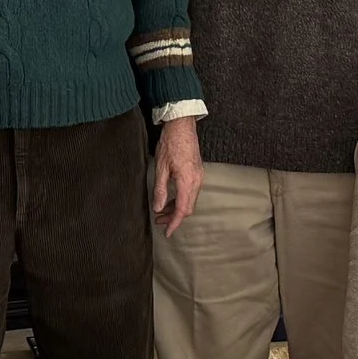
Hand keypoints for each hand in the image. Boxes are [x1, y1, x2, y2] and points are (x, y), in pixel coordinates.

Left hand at [153, 116, 203, 236]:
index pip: (183, 210)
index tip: (167, 232)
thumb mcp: (161, 168)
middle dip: (174, 218)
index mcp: (188, 181)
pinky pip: (192, 192)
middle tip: (159, 222)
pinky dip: (181, 199)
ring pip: (190, 201)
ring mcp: (199, 177)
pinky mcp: (198, 173)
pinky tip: (170, 199)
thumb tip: (159, 208)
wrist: (182, 126)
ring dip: (177, 208)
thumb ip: (161, 190)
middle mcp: (197, 181)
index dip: (174, 223)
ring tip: (161, 211)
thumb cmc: (171, 143)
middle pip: (188, 208)